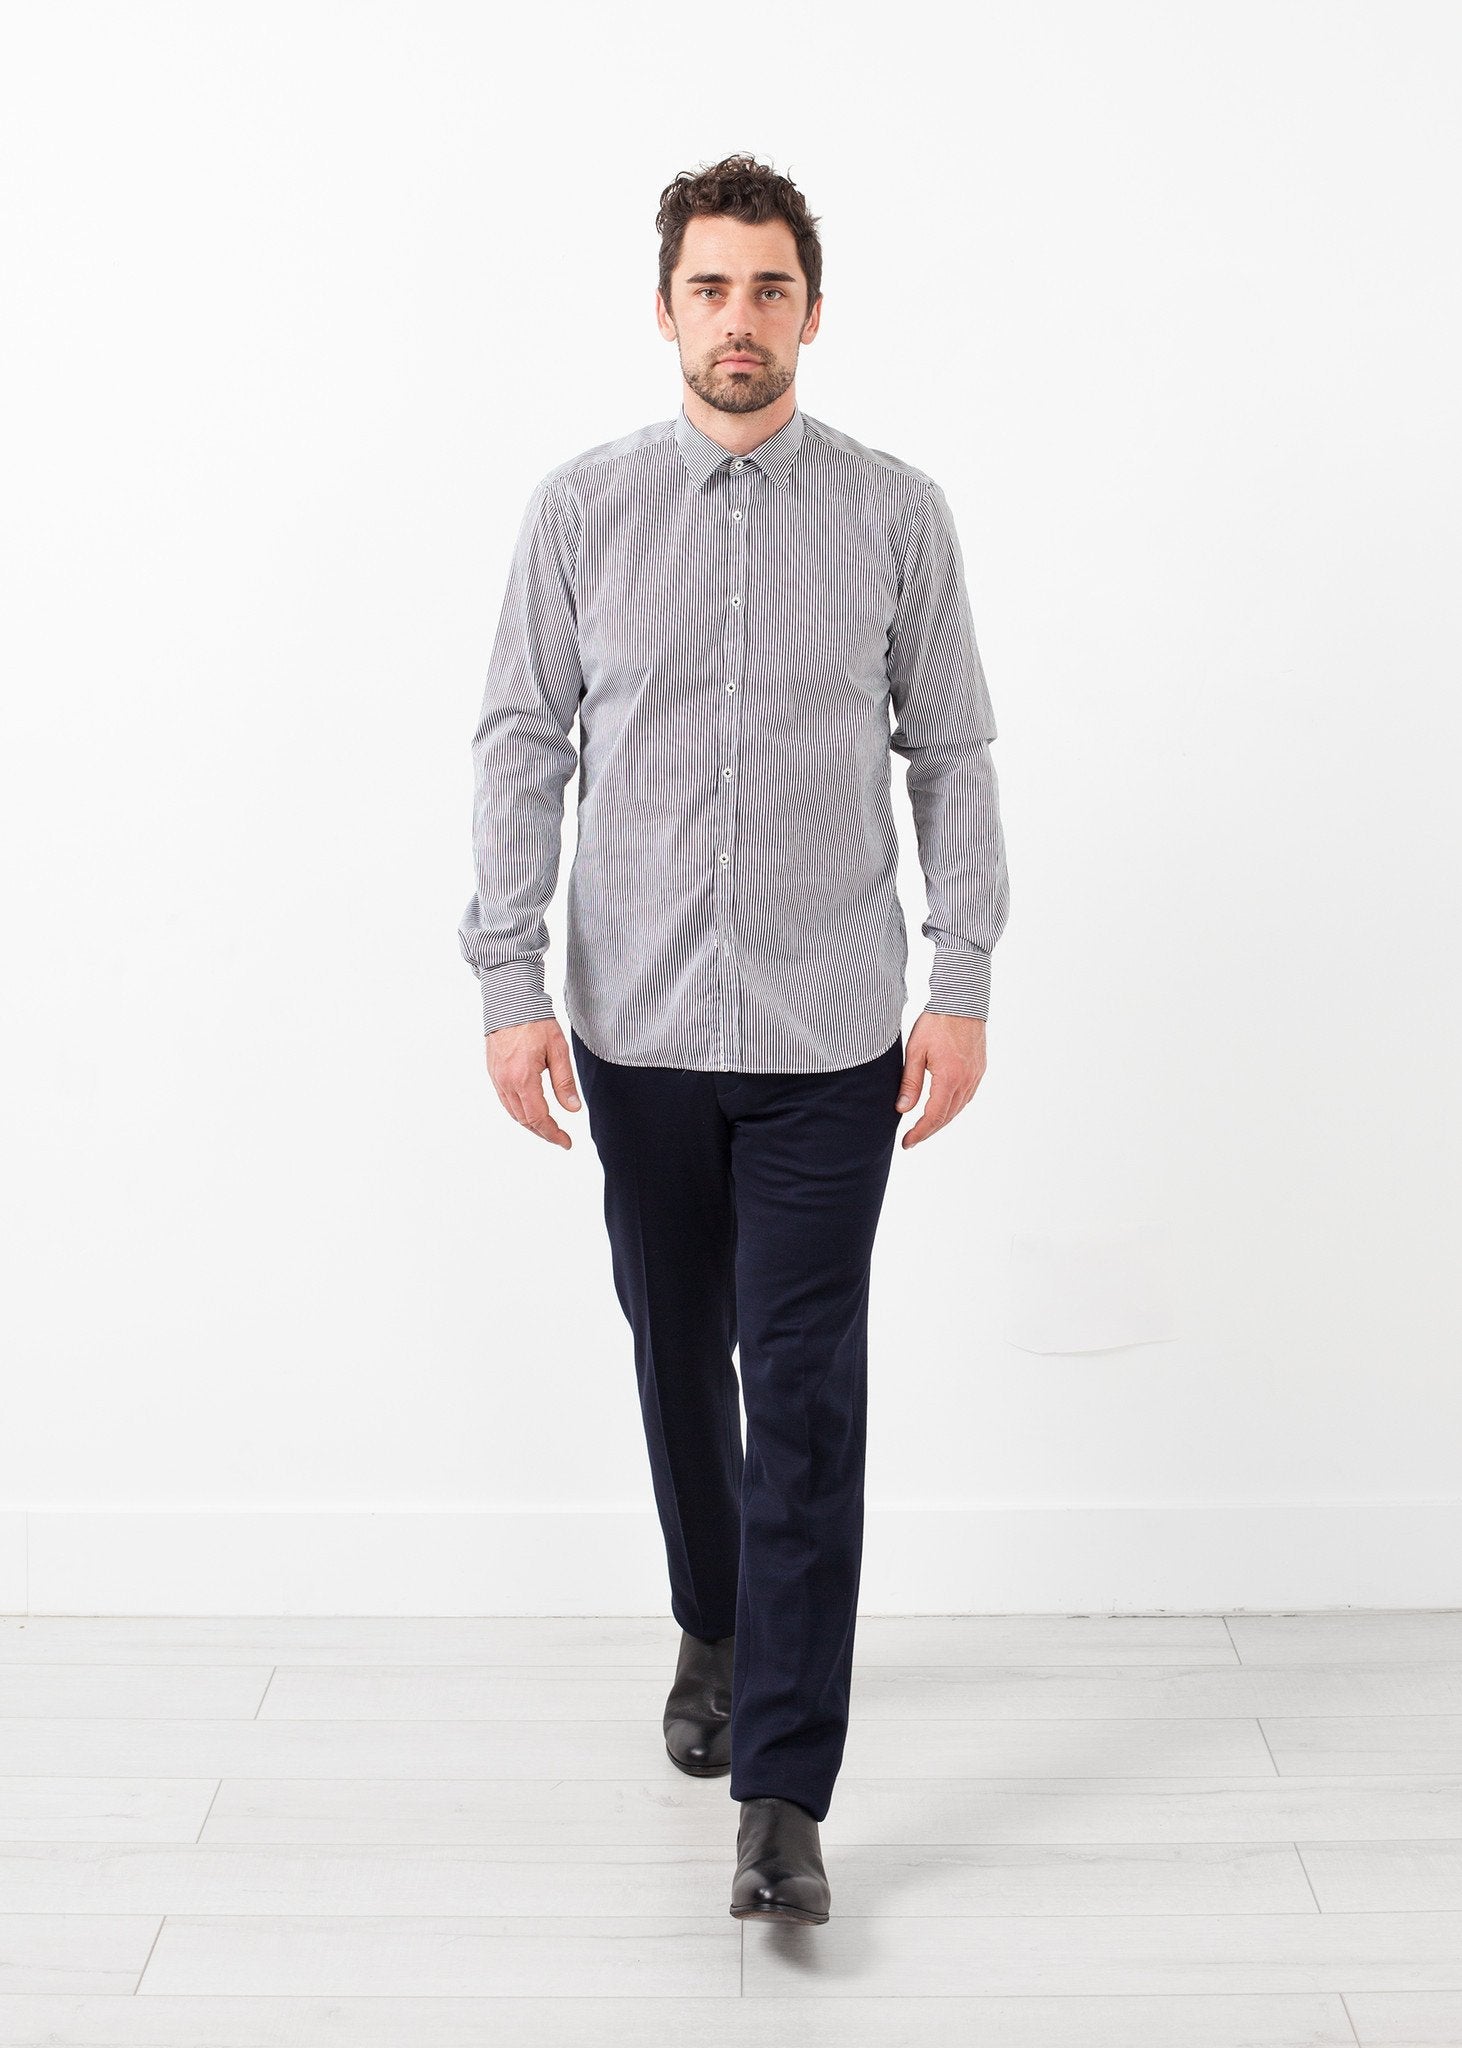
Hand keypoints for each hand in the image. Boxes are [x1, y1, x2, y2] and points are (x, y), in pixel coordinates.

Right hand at [485, 1017, 580, 1149]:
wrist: (509, 1000)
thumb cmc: (534, 1020)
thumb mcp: (557, 1050)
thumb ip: (564, 1082)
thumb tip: (573, 1109)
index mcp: (522, 1078)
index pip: (538, 1118)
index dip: (553, 1134)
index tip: (566, 1142)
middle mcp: (505, 1082)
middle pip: (524, 1120)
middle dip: (543, 1132)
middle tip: (560, 1138)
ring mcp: (496, 1078)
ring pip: (513, 1112)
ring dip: (530, 1124)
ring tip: (547, 1128)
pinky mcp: (493, 1072)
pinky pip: (505, 1100)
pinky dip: (519, 1111)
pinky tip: (530, 1110)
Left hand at [895, 1012, 986, 1148]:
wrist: (962, 1002)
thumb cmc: (936, 1022)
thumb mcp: (915, 1052)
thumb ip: (910, 1082)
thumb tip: (903, 1109)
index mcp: (949, 1078)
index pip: (933, 1117)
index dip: (919, 1133)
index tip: (907, 1142)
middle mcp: (966, 1081)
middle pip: (947, 1117)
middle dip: (928, 1131)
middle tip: (912, 1139)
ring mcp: (975, 1076)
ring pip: (958, 1109)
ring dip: (941, 1121)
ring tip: (924, 1127)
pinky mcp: (979, 1070)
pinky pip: (966, 1097)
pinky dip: (952, 1108)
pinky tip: (942, 1108)